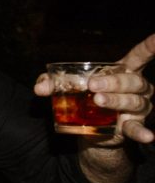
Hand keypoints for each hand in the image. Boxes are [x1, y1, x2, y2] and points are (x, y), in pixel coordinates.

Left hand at [34, 33, 154, 144]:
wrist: (90, 129)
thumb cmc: (85, 98)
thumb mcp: (69, 87)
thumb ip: (54, 83)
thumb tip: (39, 88)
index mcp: (124, 71)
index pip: (139, 55)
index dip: (150, 46)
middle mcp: (137, 87)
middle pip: (132, 80)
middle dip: (113, 82)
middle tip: (92, 85)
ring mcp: (138, 106)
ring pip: (133, 101)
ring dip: (116, 100)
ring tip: (99, 101)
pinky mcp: (132, 125)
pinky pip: (137, 128)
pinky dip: (141, 132)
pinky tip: (148, 136)